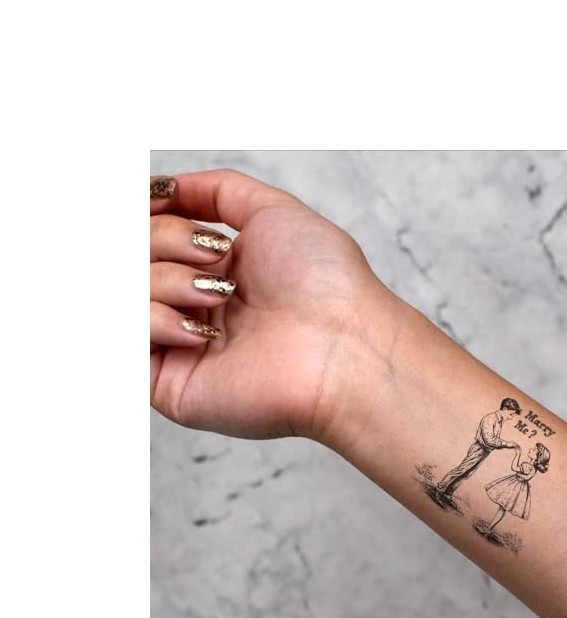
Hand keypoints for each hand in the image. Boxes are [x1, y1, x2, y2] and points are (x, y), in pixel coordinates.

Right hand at [150, 170, 396, 439]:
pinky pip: (126, 340)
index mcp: (218, 272)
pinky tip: (203, 332)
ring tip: (219, 295)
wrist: (344, 347)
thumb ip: (218, 191)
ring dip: (168, 279)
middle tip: (215, 254)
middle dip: (167, 239)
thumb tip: (165, 187)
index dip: (153, 215)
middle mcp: (197, 307)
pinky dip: (156, 319)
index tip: (159, 199)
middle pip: (137, 256)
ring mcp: (182, 346)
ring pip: (128, 292)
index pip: (154, 235)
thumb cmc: (326, 284)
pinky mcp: (170, 385)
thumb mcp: (275, 212)